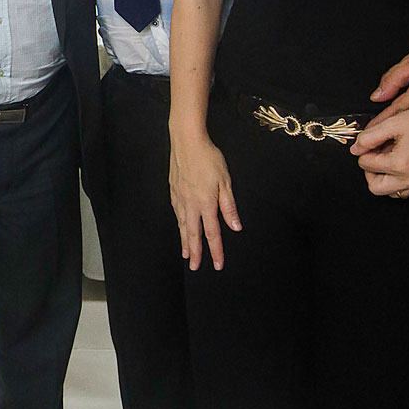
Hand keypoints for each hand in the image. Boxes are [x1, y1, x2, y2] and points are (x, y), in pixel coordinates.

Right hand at [168, 130, 241, 270]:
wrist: (187, 141)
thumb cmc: (208, 158)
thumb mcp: (225, 181)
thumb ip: (229, 206)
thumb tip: (235, 226)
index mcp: (206, 203)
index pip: (212, 233)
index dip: (216, 251)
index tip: (218, 264)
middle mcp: (191, 204)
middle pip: (193, 234)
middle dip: (195, 253)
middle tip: (195, 267)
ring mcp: (180, 198)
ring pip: (182, 225)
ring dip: (185, 241)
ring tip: (187, 254)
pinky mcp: (173, 190)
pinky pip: (177, 213)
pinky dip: (179, 224)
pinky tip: (180, 226)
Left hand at [350, 101, 408, 196]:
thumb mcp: (396, 122)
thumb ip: (371, 136)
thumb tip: (357, 148)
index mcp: (400, 165)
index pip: (366, 166)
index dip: (364, 153)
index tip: (368, 147)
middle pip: (377, 188)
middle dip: (371, 173)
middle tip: (375, 159)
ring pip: (397, 193)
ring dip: (390, 179)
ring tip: (394, 160)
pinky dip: (408, 182)